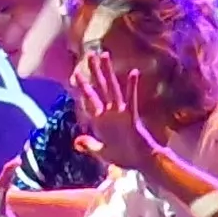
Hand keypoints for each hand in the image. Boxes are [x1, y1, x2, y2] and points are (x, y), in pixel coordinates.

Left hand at [70, 51, 163, 170]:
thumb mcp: (102, 153)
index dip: (82, 87)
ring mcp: (121, 113)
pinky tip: (133, 73)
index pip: (90, 99)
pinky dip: (132, 87)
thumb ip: (90, 146)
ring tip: (105, 55)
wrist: (142, 163)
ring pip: (113, 88)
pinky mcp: (131, 117)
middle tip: (90, 54)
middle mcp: (110, 112)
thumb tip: (76, 142)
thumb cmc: (124, 157)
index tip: (75, 73)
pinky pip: (131, 100)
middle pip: (101, 87)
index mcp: (101, 120)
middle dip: (95, 71)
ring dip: (108, 72)